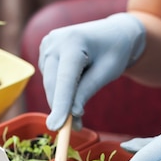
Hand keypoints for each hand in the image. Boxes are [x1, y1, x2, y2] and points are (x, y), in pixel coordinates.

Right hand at [39, 13, 144, 130]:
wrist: (113, 32)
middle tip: (76, 128)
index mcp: (73, 41)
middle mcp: (54, 42)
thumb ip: (88, 90)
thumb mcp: (108, 71)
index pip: (65, 79)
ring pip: (51, 85)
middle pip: (54, 84)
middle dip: (62, 109)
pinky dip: (61, 91)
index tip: (57, 127)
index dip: (61, 104)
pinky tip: (77, 83)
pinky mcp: (45, 53)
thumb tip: (72, 114)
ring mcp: (47, 46)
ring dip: (63, 102)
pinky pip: (51, 80)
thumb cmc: (115, 51)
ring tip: (81, 109)